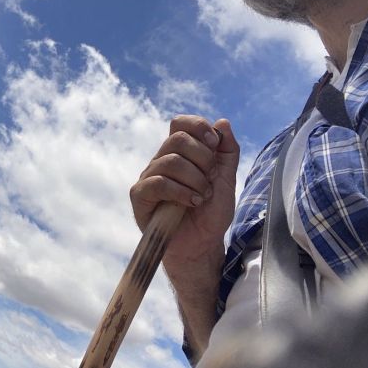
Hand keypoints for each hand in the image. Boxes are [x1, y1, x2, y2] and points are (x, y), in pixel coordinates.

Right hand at [130, 116, 239, 262]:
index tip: (214, 144)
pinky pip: (158, 183)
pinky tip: (191, 203)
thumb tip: (222, 123)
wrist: (202, 244)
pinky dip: (181, 192)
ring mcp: (149, 177)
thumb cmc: (211, 213)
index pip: (180, 123)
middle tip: (209, 180)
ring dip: (195, 180)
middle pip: (177, 138)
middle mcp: (161, 160)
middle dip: (202, 159)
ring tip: (202, 197)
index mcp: (180, 153)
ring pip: (171, 161)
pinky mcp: (140, 195)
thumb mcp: (227, 180)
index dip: (198, 127)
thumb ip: (227, 152)